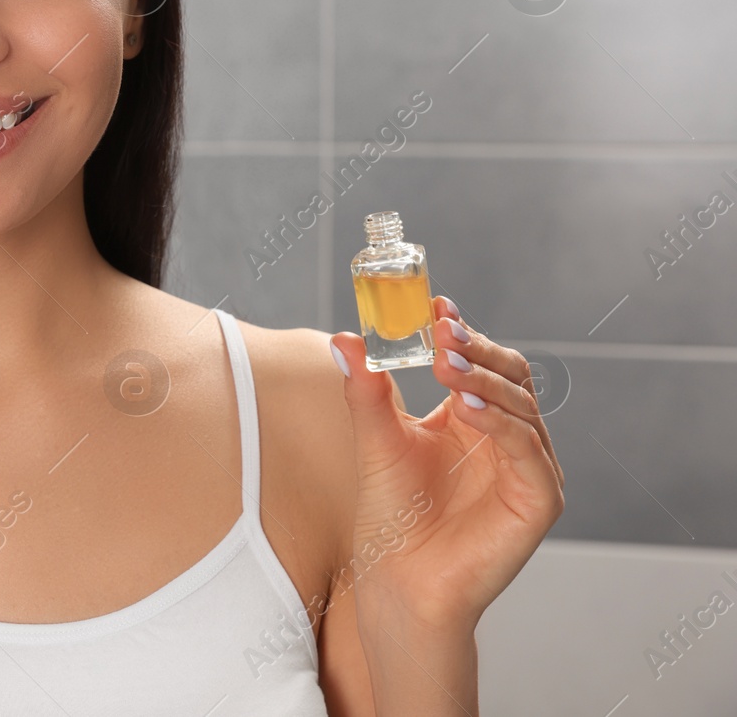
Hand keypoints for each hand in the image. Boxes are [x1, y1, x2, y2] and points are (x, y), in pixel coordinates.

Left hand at [328, 296, 564, 632]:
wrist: (398, 580)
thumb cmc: (391, 515)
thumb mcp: (376, 440)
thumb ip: (367, 390)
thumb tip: (345, 338)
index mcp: (474, 418)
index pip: (481, 361)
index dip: (462, 331)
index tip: (435, 305)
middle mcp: (507, 438)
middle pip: (510, 375)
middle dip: (475, 348)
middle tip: (442, 330)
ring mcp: (528, 467)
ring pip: (521, 405)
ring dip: (484, 379)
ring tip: (446, 362)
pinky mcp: (539, 499)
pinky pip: (528, 449)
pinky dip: (501, 422)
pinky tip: (468, 406)